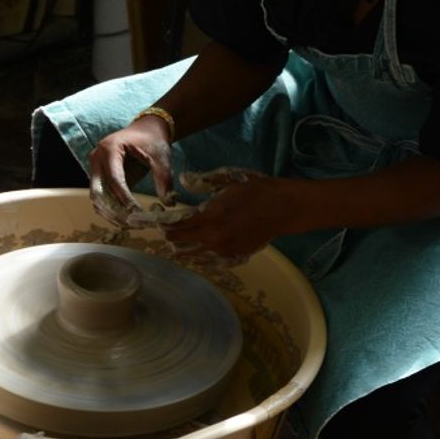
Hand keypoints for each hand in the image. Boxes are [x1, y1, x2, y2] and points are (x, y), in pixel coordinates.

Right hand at [88, 115, 173, 225]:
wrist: (146, 129)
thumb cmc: (153, 140)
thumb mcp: (161, 158)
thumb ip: (164, 179)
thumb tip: (168, 204)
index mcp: (110, 149)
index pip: (114, 179)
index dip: (124, 198)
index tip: (138, 213)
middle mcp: (97, 158)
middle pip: (98, 192)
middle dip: (115, 211)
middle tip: (133, 224)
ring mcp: (95, 169)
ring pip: (97, 199)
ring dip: (112, 215)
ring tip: (132, 225)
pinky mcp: (99, 178)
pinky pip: (101, 199)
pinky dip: (112, 211)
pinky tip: (127, 220)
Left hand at [162, 168, 288, 263]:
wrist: (283, 209)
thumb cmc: (256, 190)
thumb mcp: (228, 180)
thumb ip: (203, 181)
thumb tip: (182, 179)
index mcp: (211, 215)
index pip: (176, 224)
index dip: (162, 222)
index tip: (156, 216)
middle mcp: (214, 236)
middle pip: (179, 241)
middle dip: (169, 234)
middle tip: (166, 227)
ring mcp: (223, 249)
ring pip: (190, 254)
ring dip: (180, 247)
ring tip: (176, 240)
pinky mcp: (232, 256)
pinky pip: (206, 259)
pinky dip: (197, 254)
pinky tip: (194, 249)